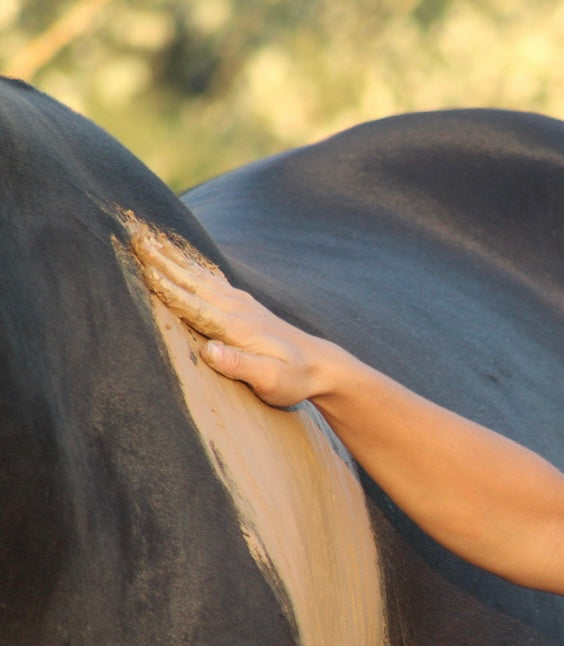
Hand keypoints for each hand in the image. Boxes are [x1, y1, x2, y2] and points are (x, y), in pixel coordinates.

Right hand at [124, 211, 325, 406]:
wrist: (321, 366)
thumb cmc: (295, 379)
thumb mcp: (271, 381)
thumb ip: (241, 366)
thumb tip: (210, 350)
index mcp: (236, 327)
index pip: (194, 305)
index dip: (167, 288)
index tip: (142, 268)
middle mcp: (237, 309)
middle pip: (192, 281)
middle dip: (161, 260)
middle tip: (133, 236)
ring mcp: (241, 304)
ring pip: (199, 275)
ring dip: (173, 256)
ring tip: (148, 237)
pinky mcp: (245, 305)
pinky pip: (212, 279)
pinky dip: (194, 264)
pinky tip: (184, 256)